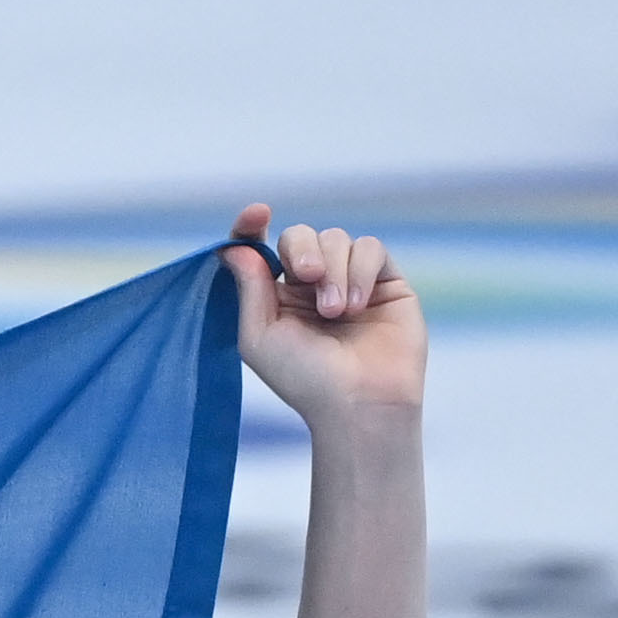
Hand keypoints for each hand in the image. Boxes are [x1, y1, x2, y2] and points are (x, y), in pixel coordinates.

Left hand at [223, 202, 424, 423]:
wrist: (359, 403)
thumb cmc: (305, 379)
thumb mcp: (260, 336)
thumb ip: (249, 288)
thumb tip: (233, 247)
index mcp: (276, 296)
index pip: (261, 247)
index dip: (252, 226)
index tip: (256, 215)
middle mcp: (311, 284)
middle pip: (299, 235)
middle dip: (300, 250)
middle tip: (306, 276)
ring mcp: (349, 279)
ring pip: (336, 238)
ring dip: (333, 270)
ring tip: (335, 312)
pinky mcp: (384, 280)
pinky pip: (370, 248)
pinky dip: (360, 270)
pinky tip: (357, 306)